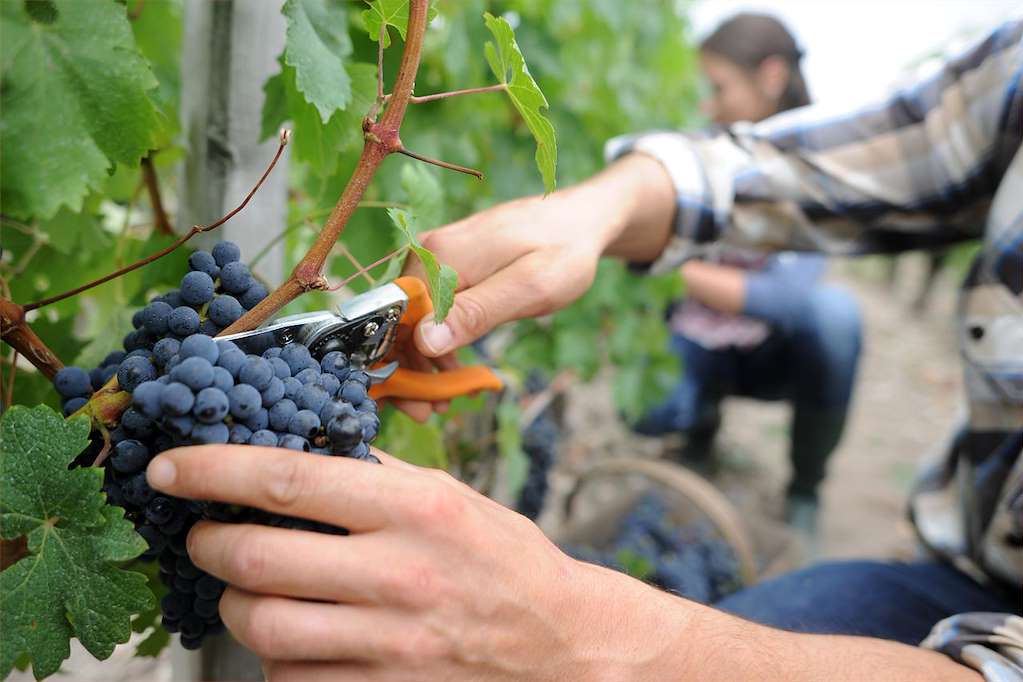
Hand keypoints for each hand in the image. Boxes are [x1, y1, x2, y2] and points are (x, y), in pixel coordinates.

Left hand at [145, 445, 688, 680]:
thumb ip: (377, 473)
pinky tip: (294, 633)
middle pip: (259, 560)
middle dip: (208, 544)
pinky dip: (277, 655)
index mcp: (416, 509)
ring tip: (245, 585)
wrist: (560, 643)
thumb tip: (297, 446)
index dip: (214, 470)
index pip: (290, 479)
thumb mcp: (450, 496)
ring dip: (236, 602)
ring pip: (265, 627)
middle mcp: (400, 575)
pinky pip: (295, 679)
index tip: (172, 468)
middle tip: (202, 534)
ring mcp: (391, 643)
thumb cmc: (504, 560)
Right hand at [397, 154, 677, 419]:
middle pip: (400, 320)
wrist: (581, 221)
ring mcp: (437, 258)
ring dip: (422, 361)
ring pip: (414, 318)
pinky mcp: (450, 266)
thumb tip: (426, 340)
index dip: (400, 365)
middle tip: (429, 413)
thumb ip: (478, 312)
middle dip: (409, 369)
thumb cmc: (563, 253)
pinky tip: (452, 369)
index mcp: (440, 256)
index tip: (420, 405)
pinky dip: (438, 342)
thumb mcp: (529, 288)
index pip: (398, 319)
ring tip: (444, 399)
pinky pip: (431, 310)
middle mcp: (428, 252)